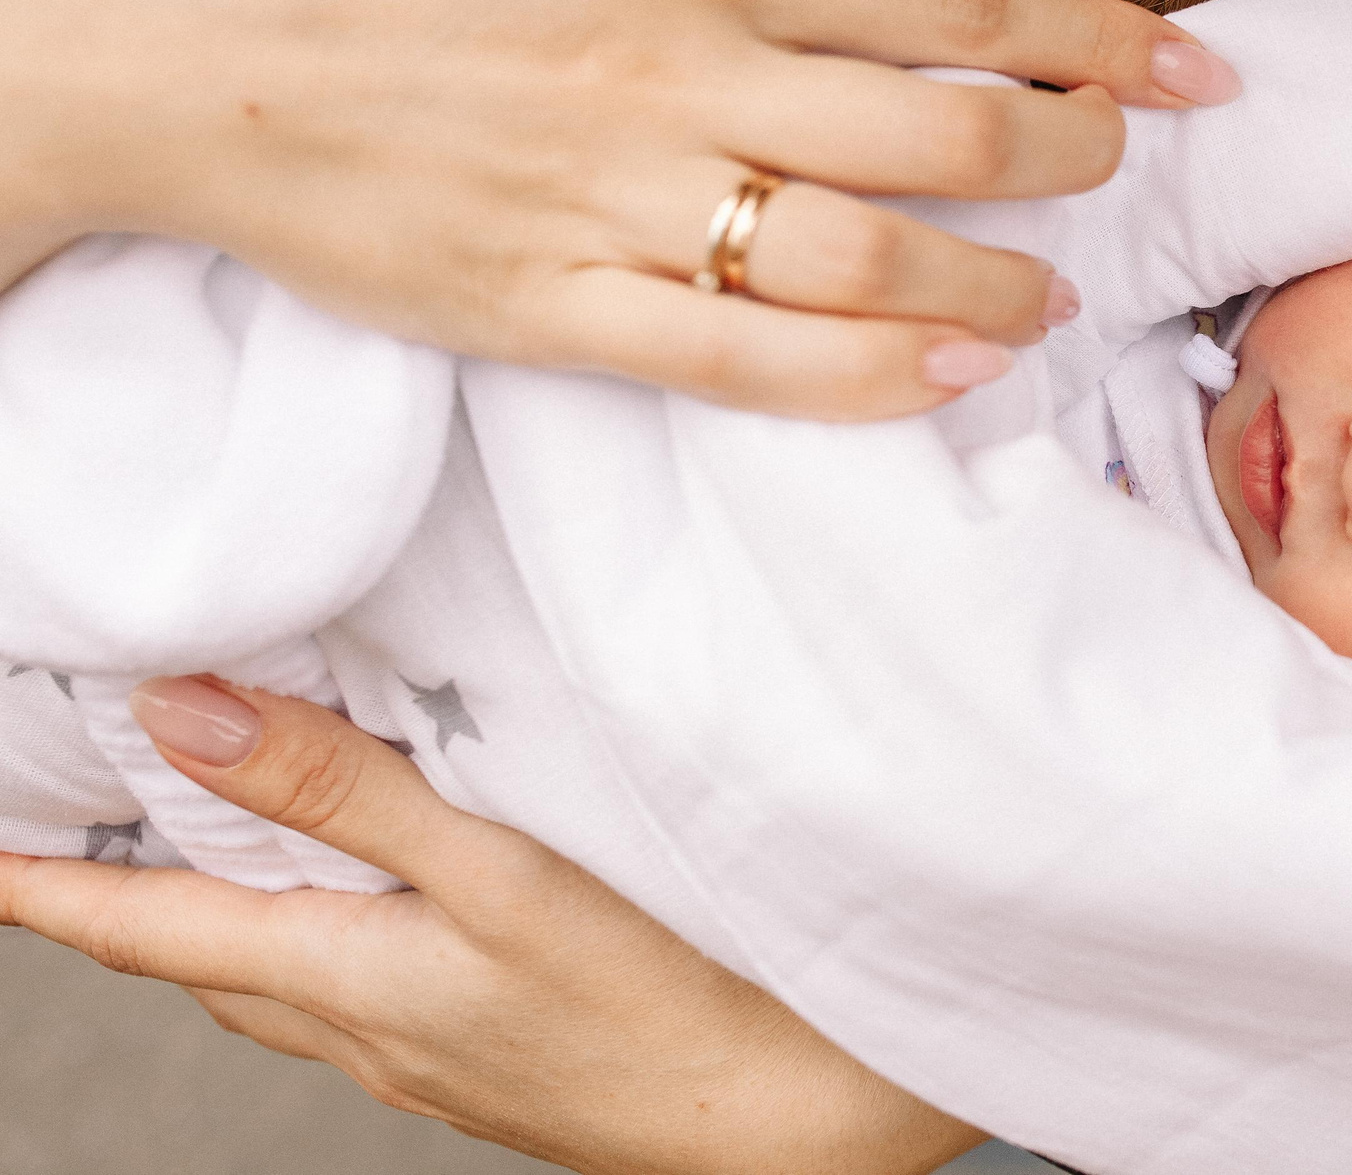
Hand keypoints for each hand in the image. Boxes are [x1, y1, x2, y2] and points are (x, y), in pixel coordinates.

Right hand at [0, 0, 1239, 419]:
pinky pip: (740, 362)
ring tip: (1048, 300)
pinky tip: (945, 381)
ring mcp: (614, 195)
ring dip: (992, 285)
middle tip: (1115, 169)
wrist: (143, 24)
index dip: (1096, 34)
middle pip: (944, 129)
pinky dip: (864, 381)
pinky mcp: (543, 305)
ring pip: (867, 257)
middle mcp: (680, 70)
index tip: (1187, 64)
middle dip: (1069, 155)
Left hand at [0, 678, 982, 1174]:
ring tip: (211, 851)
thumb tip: (181, 717)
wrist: (785, 1125)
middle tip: (85, 822)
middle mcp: (363, 1031)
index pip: (143, 923)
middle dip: (128, 895)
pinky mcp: (489, 1066)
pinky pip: (360, 1003)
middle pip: (203, 958)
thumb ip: (342, 788)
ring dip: (224, 919)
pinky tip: (378, 917)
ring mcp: (427, 1061)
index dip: (43, 883)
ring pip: (282, 984)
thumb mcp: (496, 872)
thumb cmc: (657, 999)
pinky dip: (322, 945)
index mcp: (342, 975)